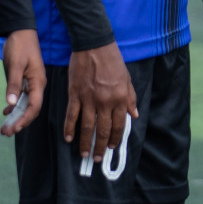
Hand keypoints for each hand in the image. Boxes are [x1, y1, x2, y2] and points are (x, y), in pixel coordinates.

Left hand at [0, 29, 45, 135]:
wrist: (21, 32)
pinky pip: (21, 98)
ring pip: (25, 105)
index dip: (25, 119)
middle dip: (20, 122)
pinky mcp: (25, 81)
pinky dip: (14, 107)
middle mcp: (37, 85)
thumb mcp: (15, 65)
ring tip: (5, 127)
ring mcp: (31, 83)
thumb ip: (14, 84)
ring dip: (16, 117)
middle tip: (6, 132)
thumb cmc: (20, 46)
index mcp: (38, 82)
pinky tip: (6, 112)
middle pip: (31, 109)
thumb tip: (11, 103)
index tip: (14, 128)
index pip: (34, 106)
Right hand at [65, 42, 137, 161]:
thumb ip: (130, 98)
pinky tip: (68, 138)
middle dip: (101, 147)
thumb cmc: (112, 60)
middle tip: (97, 158)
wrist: (94, 45)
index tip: (113, 147)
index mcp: (119, 99)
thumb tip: (134, 115)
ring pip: (87, 127)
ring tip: (84, 154)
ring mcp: (88, 99)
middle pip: (103, 130)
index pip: (118, 125)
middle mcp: (104, 102)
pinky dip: (69, 128)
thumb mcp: (127, 78)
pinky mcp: (75, 95)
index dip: (116, 139)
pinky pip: (71, 115)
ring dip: (85, 142)